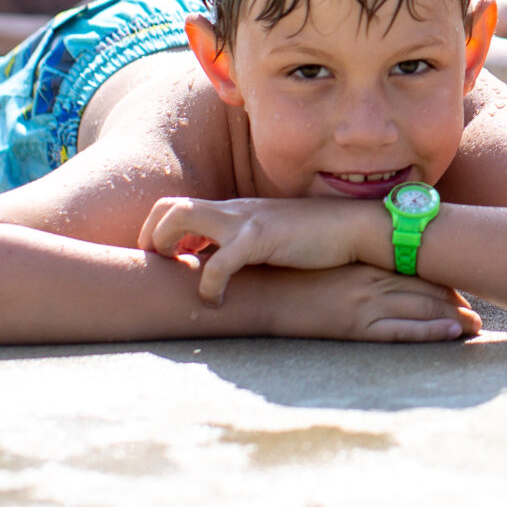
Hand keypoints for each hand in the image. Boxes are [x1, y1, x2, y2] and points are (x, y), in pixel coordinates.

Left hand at [138, 196, 386, 303]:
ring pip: (180, 216)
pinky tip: (218, 301)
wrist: (354, 227)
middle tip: (163, 269)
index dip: (161, 234)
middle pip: (168, 205)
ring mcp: (245, 220)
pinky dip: (209, 284)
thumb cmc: (318, 239)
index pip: (178, 206)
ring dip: (167, 246)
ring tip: (182, 276)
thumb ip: (247, 247)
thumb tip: (226, 271)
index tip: (171, 263)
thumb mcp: (273, 239)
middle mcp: (233, 210)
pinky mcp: (261, 237)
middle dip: (152, 238)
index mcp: (234, 211)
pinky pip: (219, 260)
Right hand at [273, 265, 480, 342]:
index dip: (439, 282)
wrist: (258, 290)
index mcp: (363, 261)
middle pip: (424, 288)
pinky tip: (450, 334)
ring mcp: (363, 300)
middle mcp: (369, 278)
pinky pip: (399, 330)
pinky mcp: (354, 324)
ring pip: (420, 307)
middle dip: (455, 302)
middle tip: (477, 314)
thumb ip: (347, 268)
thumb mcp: (322, 265)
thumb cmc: (284, 277)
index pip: (413, 269)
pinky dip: (428, 332)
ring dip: (452, 318)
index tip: (458, 293)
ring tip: (474, 327)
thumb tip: (363, 275)